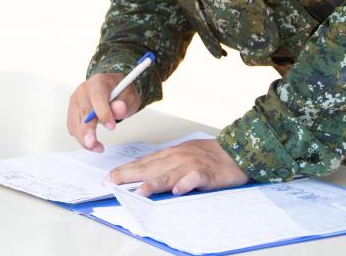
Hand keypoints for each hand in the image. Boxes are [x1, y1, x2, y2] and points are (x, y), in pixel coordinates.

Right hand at [66, 73, 140, 152]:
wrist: (113, 89)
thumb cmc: (120, 92)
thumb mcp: (129, 96)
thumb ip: (125, 103)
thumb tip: (119, 109)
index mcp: (98, 82)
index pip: (97, 97)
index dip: (103, 112)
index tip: (111, 126)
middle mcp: (83, 90)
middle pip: (83, 111)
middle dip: (87, 130)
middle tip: (93, 144)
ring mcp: (76, 101)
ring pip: (75, 122)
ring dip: (84, 138)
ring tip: (98, 147)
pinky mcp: (72, 112)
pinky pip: (73, 127)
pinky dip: (81, 137)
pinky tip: (91, 143)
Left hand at [109, 138, 249, 195]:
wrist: (235, 153)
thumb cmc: (208, 156)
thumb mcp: (183, 156)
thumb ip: (166, 165)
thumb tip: (144, 177)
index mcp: (171, 154)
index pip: (143, 162)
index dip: (125, 169)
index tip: (110, 177)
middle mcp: (178, 157)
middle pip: (150, 167)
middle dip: (129, 175)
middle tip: (113, 182)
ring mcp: (191, 164)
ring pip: (169, 174)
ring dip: (153, 183)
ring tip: (139, 192)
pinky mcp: (206, 173)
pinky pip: (194, 179)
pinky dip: (186, 184)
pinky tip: (178, 190)